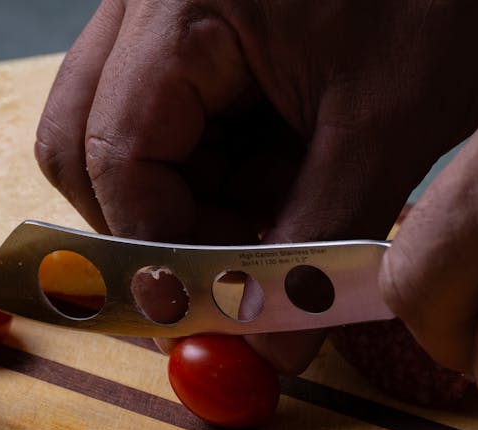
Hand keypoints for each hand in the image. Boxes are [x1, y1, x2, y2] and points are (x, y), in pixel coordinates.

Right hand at [35, 0, 477, 372]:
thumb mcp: (386, 127)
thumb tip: (269, 347)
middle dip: (163, 227)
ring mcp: (167, 5)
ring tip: (286, 207)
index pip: (114, 157)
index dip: (158, 252)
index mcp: (180, 5)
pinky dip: (221, 166)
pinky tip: (289, 168)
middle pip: (91, 146)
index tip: (218, 309)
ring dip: (195, 200)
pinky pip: (174, 114)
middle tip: (243, 264)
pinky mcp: (199, 21)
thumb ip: (317, 243)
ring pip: (126, 135)